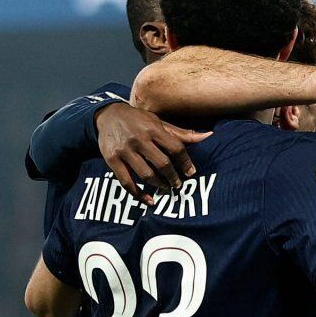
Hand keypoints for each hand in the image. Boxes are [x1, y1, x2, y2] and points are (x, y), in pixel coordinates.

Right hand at [95, 103, 211, 204]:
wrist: (107, 115)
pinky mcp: (111, 160)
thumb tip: (208, 136)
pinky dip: (139, 194)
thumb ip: (181, 133)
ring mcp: (124, 151)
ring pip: (146, 175)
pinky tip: (149, 200)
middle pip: (162, 163)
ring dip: (160, 185)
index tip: (191, 173)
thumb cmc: (138, 120)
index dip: (186, 162)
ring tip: (167, 189)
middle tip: (179, 185)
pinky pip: (127, 182)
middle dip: (173, 177)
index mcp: (153, 129)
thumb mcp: (159, 122)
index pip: (175, 148)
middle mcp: (139, 139)